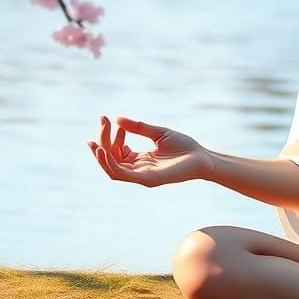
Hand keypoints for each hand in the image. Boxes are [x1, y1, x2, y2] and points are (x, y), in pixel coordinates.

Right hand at [87, 115, 211, 186]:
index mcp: (140, 159)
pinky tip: (104, 150)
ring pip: (111, 168)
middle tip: (102, 121)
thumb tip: (117, 119)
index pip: (116, 151)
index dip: (110, 135)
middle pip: (111, 158)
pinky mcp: (146, 179)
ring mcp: (141, 175)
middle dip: (103, 140)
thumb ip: (139, 127)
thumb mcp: (159, 133)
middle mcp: (138, 169)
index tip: (111, 119)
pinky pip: (121, 174)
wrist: (203, 157)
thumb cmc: (185, 146)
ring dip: (101, 153)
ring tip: (95, 138)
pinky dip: (109, 164)